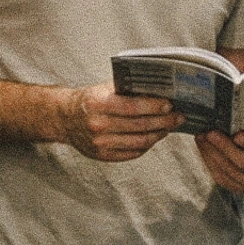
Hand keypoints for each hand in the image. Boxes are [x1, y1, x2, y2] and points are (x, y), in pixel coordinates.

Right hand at [58, 82, 181, 161]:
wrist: (65, 118)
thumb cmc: (90, 99)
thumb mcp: (105, 88)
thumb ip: (128, 90)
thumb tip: (160, 92)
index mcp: (98, 104)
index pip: (133, 107)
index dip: (154, 107)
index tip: (170, 105)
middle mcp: (98, 125)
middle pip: (140, 126)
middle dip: (163, 121)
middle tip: (178, 117)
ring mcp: (100, 143)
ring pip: (139, 142)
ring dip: (158, 134)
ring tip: (168, 127)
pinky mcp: (102, 156)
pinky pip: (132, 153)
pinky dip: (146, 145)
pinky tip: (154, 137)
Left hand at [197, 131, 243, 192]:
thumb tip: (237, 116)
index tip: (238, 135)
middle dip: (225, 147)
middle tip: (211, 134)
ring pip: (230, 171)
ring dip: (213, 154)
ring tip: (203, 139)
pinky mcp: (238, 188)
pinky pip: (221, 177)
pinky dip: (210, 162)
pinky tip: (204, 150)